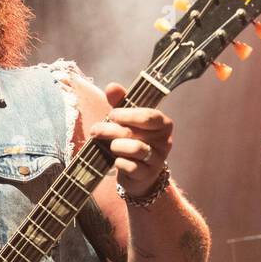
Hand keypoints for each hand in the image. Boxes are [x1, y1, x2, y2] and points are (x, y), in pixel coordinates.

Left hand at [90, 81, 173, 196]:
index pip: (149, 116)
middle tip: (96, 130)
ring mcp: (158, 159)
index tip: (112, 114)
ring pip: (135, 149)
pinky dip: (119, 163)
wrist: (139, 174)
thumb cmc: (133, 140)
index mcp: (163, 124)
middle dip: (112, 130)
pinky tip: (116, 161)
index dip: (129, 115)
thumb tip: (112, 86)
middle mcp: (165, 141)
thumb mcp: (127, 120)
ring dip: (116, 146)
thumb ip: (121, 102)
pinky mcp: (148, 175)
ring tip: (109, 146)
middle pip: (136, 132)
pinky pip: (131, 166)